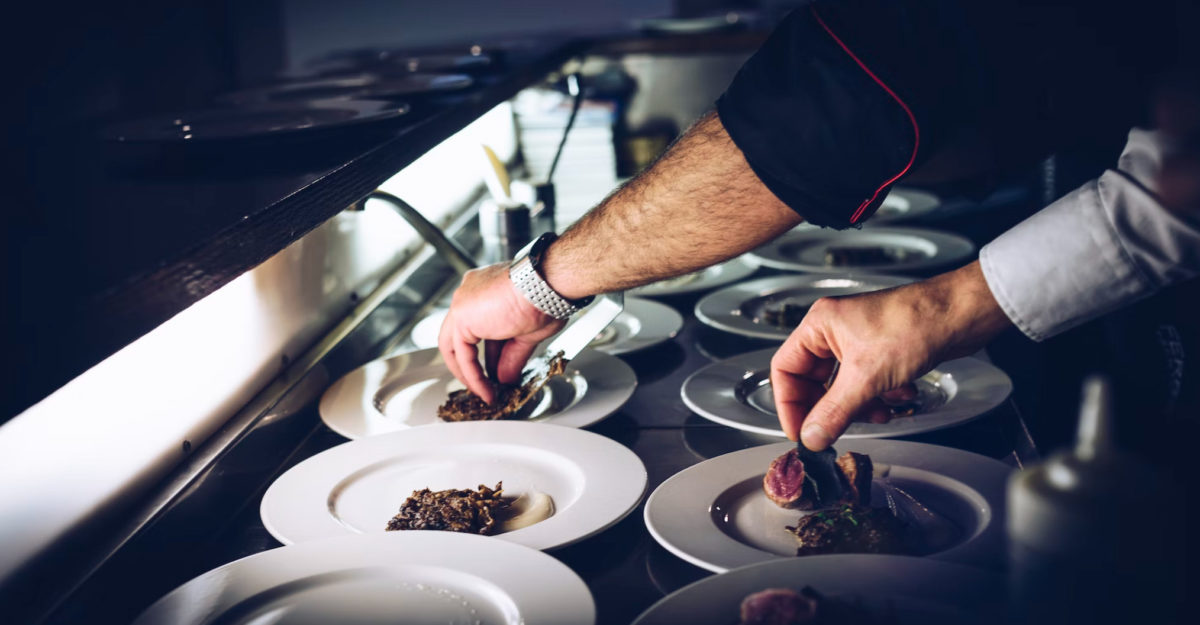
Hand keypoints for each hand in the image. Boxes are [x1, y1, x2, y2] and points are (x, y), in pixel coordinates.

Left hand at [438, 263, 563, 402]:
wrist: (546, 286)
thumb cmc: (546, 296)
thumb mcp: (528, 333)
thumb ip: (511, 356)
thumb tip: (506, 377)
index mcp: (486, 289)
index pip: (481, 327)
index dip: (489, 353)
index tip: (496, 371)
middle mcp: (470, 293)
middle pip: (462, 336)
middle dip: (472, 365)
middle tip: (484, 385)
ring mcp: (463, 303)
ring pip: (456, 346)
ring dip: (470, 374)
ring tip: (485, 392)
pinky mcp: (461, 317)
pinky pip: (462, 355)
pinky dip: (473, 375)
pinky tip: (485, 389)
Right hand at [771, 261, 1010, 449]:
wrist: (962, 314)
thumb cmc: (915, 324)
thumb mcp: (867, 377)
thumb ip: (834, 412)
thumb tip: (811, 437)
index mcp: (819, 325)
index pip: (785, 369)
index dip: (789, 404)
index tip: (800, 432)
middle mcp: (835, 331)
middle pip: (814, 381)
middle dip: (830, 408)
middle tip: (836, 432)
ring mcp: (859, 341)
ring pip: (843, 387)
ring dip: (860, 406)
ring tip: (879, 412)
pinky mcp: (882, 352)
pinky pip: (867, 384)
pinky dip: (880, 397)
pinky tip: (900, 397)